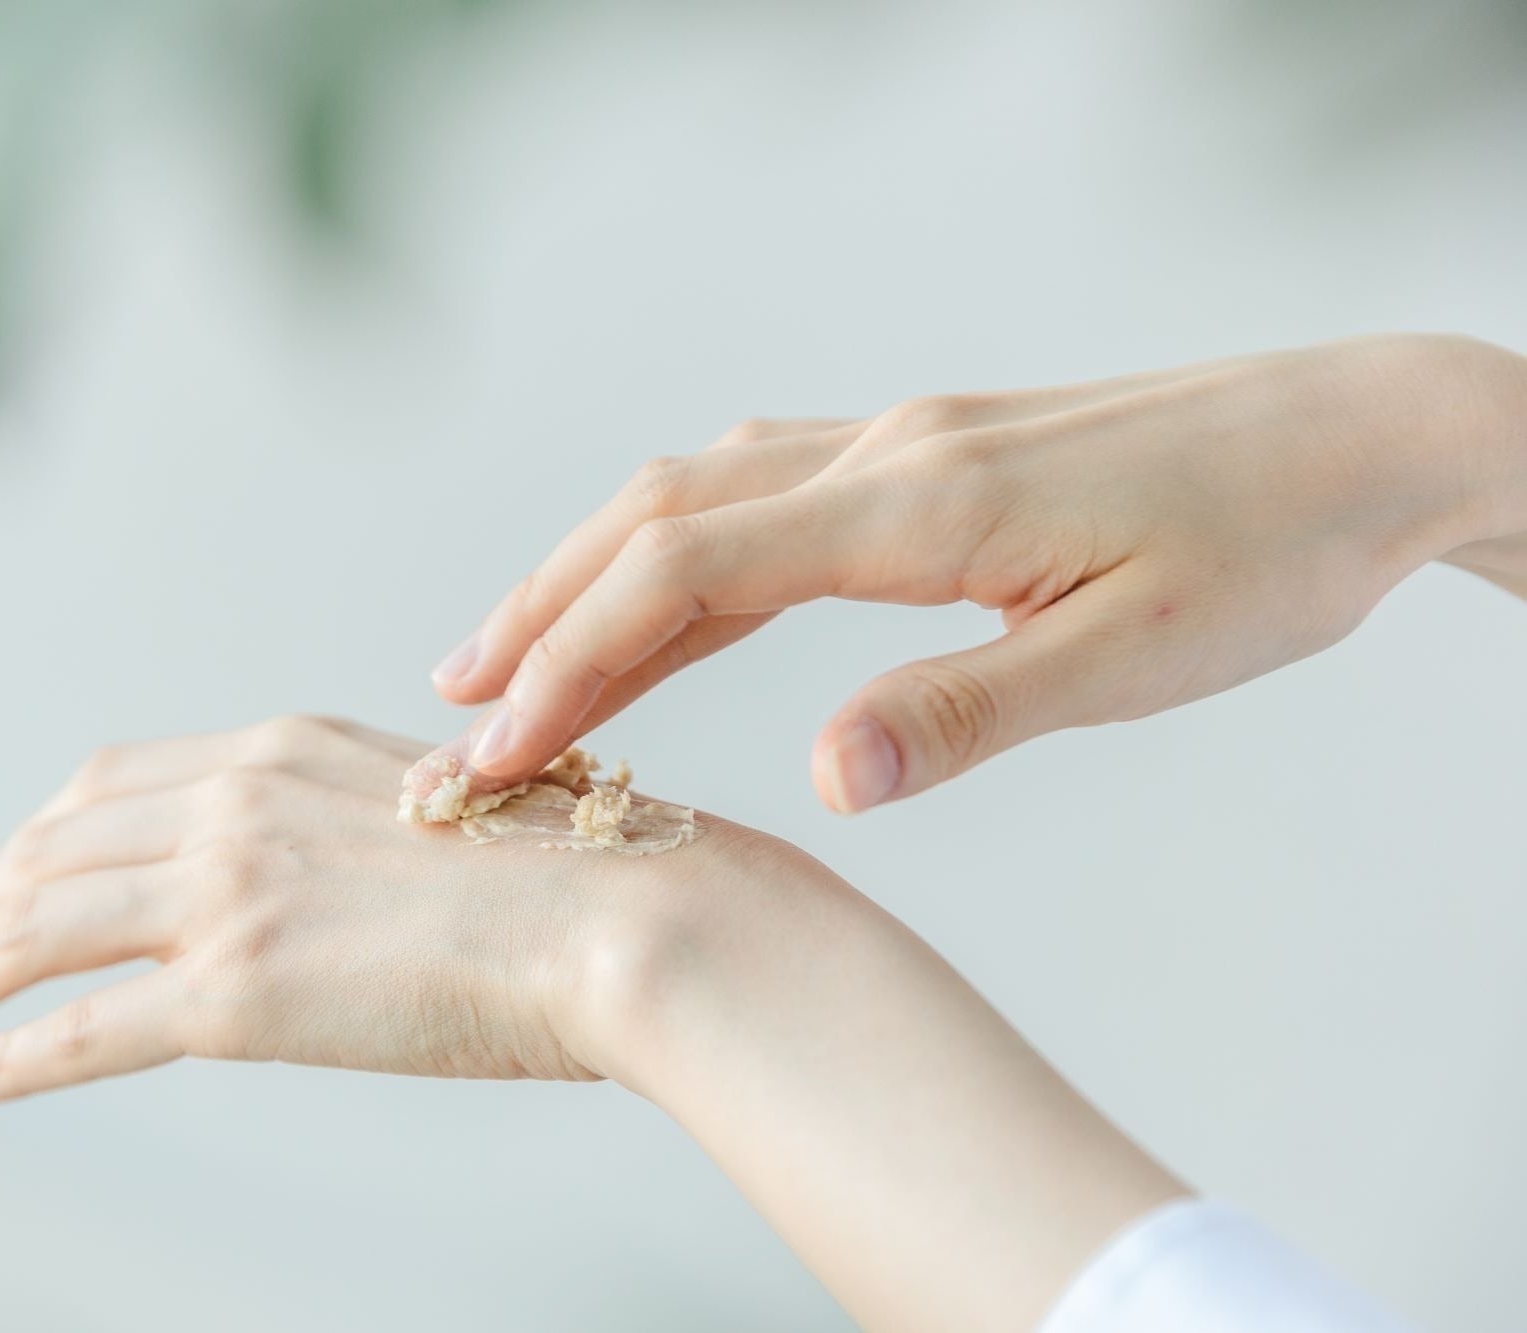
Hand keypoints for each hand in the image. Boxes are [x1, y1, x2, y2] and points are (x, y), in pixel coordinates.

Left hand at [0, 714, 1185, 1327]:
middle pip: (50, 850)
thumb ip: (368, 827)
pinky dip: (1, 1055)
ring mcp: (233, 892)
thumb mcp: (443, 811)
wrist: (642, 915)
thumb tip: (349, 871)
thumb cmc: (580, 873)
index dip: (37, 839)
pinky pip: (80, 1029)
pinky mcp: (240, 992)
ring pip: (37, 929)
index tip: (2, 881)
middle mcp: (239, 802)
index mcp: (289, 749)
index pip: (112, 785)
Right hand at [422, 334, 1526, 812]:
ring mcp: (904, 443)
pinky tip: (662, 595)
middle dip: (544, 607)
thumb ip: (969, 711)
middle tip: (451, 703)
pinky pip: (763, 491)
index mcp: (920, 503)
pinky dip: (680, 549)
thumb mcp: (1134, 657)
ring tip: (514, 653)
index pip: (691, 571)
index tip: (496, 749)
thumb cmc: (1269, 550)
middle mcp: (888, 453)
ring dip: (594, 570)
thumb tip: (827, 780)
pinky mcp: (931, 455)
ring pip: (700, 492)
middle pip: (660, 514)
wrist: (1364, 433)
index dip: (577, 657)